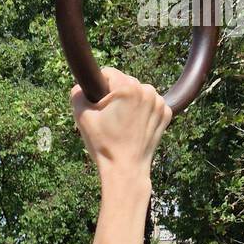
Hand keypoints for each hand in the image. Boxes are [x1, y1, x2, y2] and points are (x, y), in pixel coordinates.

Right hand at [70, 68, 171, 184]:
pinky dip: (143, 112)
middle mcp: (147, 90)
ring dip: (131, 102)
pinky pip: (151, 105)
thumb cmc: (104, 145)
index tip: (97, 105)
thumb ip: (77, 95)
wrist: (126, 170)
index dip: (98, 88)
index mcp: (127, 88)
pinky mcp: (166, 114)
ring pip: (139, 93)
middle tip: (110, 119)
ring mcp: (159, 103)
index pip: (108, 73)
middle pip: (125, 83)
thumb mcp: (82, 118)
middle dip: (116, 96)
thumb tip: (79, 87)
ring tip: (123, 124)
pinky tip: (135, 127)